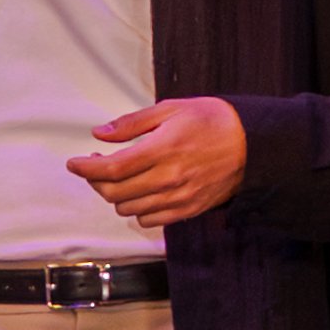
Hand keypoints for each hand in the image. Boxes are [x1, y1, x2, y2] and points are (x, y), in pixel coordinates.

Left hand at [69, 98, 247, 229]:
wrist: (253, 144)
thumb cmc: (212, 120)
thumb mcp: (171, 109)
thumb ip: (132, 124)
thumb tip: (100, 134)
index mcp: (162, 149)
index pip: (113, 169)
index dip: (87, 169)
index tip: (75, 163)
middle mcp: (168, 178)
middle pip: (116, 194)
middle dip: (97, 182)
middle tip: (96, 166)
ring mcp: (179, 197)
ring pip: (129, 209)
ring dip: (117, 196)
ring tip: (121, 178)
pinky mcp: (189, 210)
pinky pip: (151, 220)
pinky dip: (138, 209)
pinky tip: (142, 192)